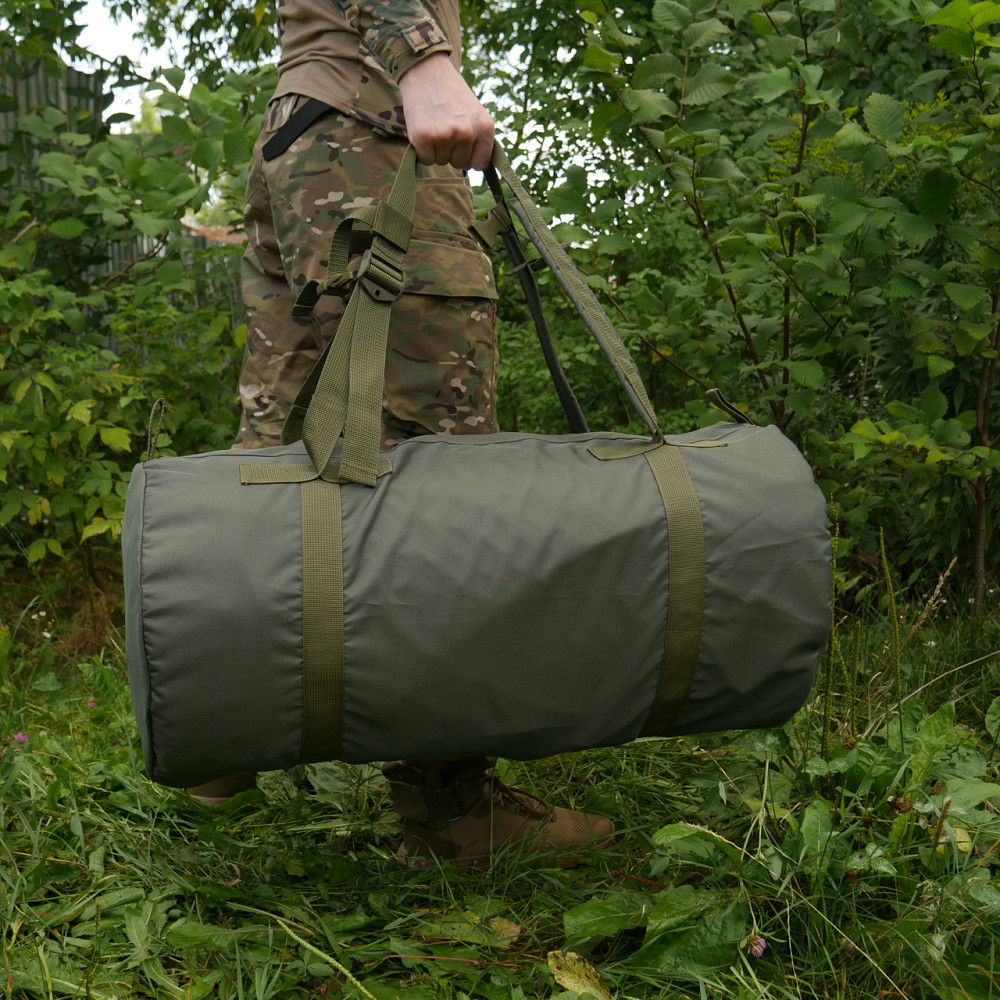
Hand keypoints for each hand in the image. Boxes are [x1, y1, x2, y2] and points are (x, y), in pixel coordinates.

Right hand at [398, 53, 494, 170]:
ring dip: (435, 148)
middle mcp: (467, 133)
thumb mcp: (474, 113)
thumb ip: (478, 139)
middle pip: (459, 164)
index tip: (461, 144)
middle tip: (444, 125)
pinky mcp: (424, 137)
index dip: (469, 157)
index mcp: (485, 127)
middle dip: (450, 151)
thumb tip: (471, 167)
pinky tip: (423, 128)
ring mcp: (446, 135)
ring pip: (441, 161)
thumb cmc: (450, 94)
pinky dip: (421, 149)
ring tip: (434, 123)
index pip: (480, 163)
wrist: (426, 69)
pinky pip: (425, 159)